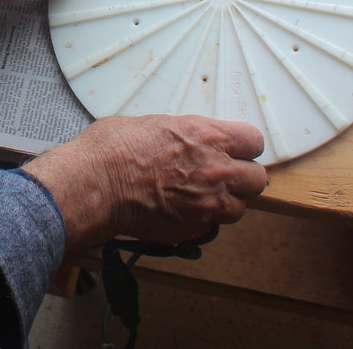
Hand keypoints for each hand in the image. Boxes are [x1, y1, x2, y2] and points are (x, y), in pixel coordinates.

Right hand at [23, 115, 267, 252]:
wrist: (94, 184)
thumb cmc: (113, 149)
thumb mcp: (154, 124)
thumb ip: (184, 135)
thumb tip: (187, 141)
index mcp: (208, 136)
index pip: (254, 141)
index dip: (245, 146)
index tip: (236, 148)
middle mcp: (216, 170)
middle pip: (258, 178)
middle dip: (243, 176)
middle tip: (224, 174)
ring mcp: (207, 204)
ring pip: (239, 207)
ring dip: (226, 201)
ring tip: (202, 195)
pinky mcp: (192, 229)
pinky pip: (211, 226)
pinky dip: (201, 219)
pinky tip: (180, 209)